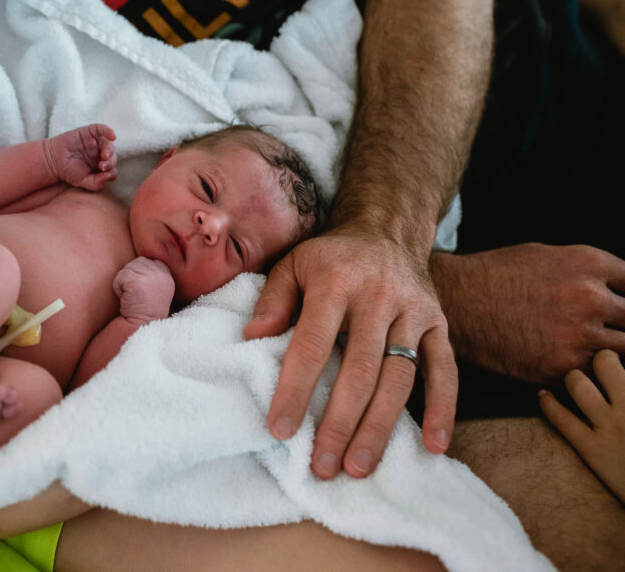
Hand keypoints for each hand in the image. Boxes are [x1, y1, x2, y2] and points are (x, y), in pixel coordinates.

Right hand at [43, 123, 117, 190]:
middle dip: (110, 161)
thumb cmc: (68, 172)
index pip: (112, 169)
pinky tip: (112, 136)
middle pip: (112, 156)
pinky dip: (108, 130)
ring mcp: (95, 142)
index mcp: (101, 166)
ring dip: (109, 149)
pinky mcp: (89, 132)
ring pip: (108, 143)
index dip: (110, 172)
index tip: (102, 173)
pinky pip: (101, 129)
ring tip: (104, 156)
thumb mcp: (83, 182)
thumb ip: (97, 183)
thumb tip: (109, 176)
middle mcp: (100, 154)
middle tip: (103, 166)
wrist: (53, 161)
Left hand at [114, 257, 174, 325]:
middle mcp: (161, 274)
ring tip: (131, 297)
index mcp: (167, 275)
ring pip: (127, 268)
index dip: (139, 273)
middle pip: (137, 262)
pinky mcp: (137, 281)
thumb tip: (137, 262)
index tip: (141, 289)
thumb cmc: (145, 310)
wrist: (142, 326)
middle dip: (131, 276)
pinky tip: (126, 299)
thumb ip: (152, 274)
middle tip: (134, 294)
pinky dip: (118, 288)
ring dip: (124, 282)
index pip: (148, 261)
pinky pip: (120, 276)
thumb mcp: (156, 289)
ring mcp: (150, 277)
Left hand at [244, 230, 456, 479]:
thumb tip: (252, 338)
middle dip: (339, 422)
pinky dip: (442, 408)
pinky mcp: (439, 323)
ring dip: (380, 427)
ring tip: (358, 466)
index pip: (312, 345)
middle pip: (360, 370)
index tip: (280, 430)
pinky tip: (432, 446)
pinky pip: (445, 369)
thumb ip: (272, 299)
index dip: (295, 389)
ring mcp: (413, 311)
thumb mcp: (292, 264)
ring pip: (399, 377)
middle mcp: (378, 297)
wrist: (386, 230)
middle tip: (323, 465)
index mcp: (335, 283)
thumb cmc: (328, 259)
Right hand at [434, 243, 624, 385]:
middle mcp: (590, 298)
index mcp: (589, 264)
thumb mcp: (547, 255)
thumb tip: (617, 287)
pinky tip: (575, 363)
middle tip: (609, 330)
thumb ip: (588, 270)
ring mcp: (577, 336)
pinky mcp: (560, 366)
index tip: (620, 307)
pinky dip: (591, 372)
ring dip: (615, 352)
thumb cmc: (496, 274)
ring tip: (593, 348)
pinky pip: (595, 375)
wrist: (455, 302)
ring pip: (624, 353)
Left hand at [538, 349, 624, 501]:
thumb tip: (621, 371)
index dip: (620, 354)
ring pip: (577, 383)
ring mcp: (610, 427)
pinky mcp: (592, 449)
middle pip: (604, 362)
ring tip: (576, 378)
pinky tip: (543, 395)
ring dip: (574, 376)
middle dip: (600, 358)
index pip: (624, 358)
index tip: (617, 354)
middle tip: (601, 362)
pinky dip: (548, 403)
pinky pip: (561, 418)